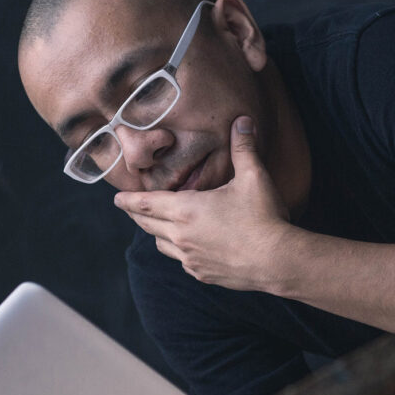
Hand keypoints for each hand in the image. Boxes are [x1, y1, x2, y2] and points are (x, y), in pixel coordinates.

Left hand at [114, 116, 290, 291]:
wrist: (278, 260)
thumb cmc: (264, 217)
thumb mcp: (254, 177)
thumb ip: (243, 147)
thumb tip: (243, 120)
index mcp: (186, 209)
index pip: (144, 204)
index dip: (127, 200)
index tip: (116, 198)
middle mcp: (181, 235)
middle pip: (146, 224)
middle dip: (135, 215)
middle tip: (129, 208)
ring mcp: (189, 258)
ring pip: (160, 244)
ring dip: (155, 233)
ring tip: (156, 225)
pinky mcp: (201, 274)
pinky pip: (180, 261)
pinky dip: (177, 251)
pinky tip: (186, 246)